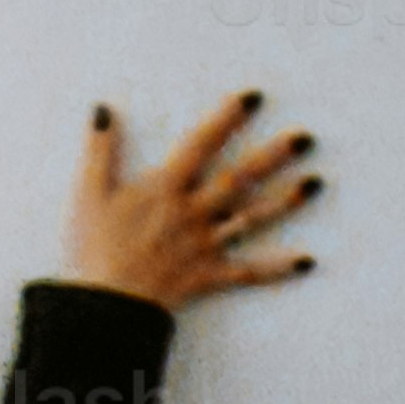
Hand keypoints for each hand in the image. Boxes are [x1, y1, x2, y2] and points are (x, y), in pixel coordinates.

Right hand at [61, 89, 320, 305]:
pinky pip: (248, 272)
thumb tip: (103, 110)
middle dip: (274, 156)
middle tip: (305, 138)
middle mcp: (193, 212)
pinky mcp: (208, 275)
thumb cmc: (94, 250)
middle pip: (240, 178)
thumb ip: (100, 151)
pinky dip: (277, 268)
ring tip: (315, 182)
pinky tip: (307, 261)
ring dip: (286, 201)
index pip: (202, 144)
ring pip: (252, 219)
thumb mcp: (89, 194)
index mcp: (166, 189)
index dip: (227, 119)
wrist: (103, 306)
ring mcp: (204, 244)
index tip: (254, 97)